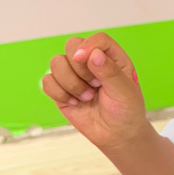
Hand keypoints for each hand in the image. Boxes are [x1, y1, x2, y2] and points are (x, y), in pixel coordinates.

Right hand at [41, 33, 147, 149]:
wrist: (116, 134)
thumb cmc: (126, 110)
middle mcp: (91, 61)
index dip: (89, 45)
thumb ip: (110, 71)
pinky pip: (47, 81)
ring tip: (87, 97)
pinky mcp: (61, 89)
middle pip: (72, 45)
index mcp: (111, 57)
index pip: (97, 39)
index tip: (85, 59)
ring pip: (56, 62)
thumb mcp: (124, 91)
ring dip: (70, 83)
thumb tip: (93, 53)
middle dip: (79, 68)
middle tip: (95, 85)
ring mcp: (74, 74)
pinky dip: (59, 93)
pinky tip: (75, 103)